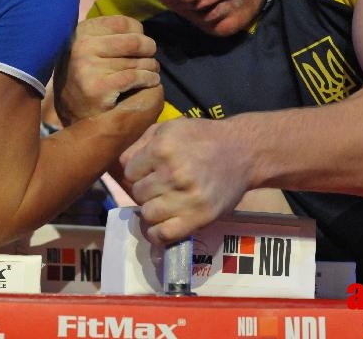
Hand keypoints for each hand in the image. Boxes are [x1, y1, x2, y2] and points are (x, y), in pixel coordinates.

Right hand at [54, 15, 158, 125]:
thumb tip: (140, 31)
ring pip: (139, 61)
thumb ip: (108, 37)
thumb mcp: (89, 51)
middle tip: (150, 60)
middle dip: (149, 50)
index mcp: (80, 32)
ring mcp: (88, 66)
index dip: (138, 33)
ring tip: (149, 74)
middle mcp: (81, 46)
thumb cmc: (88, 81)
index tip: (139, 46)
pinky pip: (137, 77)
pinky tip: (150, 83)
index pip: (122, 22)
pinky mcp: (99, 86)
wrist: (75, 119)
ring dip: (151, 68)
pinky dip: (149, 80)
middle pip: (135, 41)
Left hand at [120, 117, 251, 243]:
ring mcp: (187, 198)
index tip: (151, 169)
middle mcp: (173, 173)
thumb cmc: (203, 137)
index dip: (138, 170)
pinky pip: (163, 235)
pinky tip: (165, 221)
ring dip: (153, 209)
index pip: (127, 170)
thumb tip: (119, 165)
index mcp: (163, 147)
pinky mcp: (199, 218)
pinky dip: (158, 233)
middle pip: (136, 193)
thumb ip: (141, 142)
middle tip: (162, 184)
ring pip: (147, 214)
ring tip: (166, 200)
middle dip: (145, 188)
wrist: (244, 151)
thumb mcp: (170, 127)